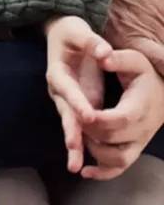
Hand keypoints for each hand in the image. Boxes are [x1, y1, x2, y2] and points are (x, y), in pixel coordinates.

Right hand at [45, 16, 108, 172]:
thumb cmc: (70, 32)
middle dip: (70, 130)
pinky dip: (80, 144)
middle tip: (74, 147)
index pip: (67, 87)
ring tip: (74, 165)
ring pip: (70, 123)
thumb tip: (105, 53)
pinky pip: (78, 127)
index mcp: (57, 70)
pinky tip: (82, 163)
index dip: (77, 101)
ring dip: (73, 142)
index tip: (88, 116)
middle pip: (65, 111)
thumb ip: (92, 42)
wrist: (63, 35)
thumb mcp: (78, 30)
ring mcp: (67, 100)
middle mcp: (59, 89)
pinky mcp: (76, 106)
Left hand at [81, 47, 163, 179]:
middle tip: (74, 119)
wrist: (161, 90)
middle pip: (116, 140)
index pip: (122, 119)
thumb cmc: (144, 72)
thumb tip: (102, 57)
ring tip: (80, 136)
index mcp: (141, 106)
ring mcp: (139, 142)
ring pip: (119, 160)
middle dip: (92, 132)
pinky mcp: (133, 149)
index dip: (102, 119)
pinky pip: (120, 167)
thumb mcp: (133, 59)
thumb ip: (117, 58)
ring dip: (96, 152)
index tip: (84, 114)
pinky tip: (85, 171)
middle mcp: (143, 129)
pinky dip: (104, 172)